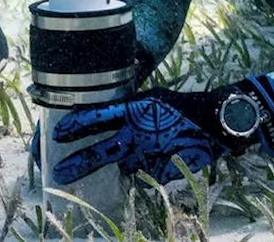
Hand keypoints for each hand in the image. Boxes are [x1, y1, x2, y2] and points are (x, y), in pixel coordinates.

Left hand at [50, 75, 273, 184]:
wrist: (216, 121)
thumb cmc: (182, 107)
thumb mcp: (152, 99)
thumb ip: (130, 108)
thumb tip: (109, 113)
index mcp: (133, 110)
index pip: (97, 117)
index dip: (76, 126)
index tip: (57, 134)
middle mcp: (138, 133)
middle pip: (101, 152)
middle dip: (79, 163)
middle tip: (59, 174)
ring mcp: (149, 154)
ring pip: (126, 164)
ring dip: (127, 161)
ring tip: (144, 150)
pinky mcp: (161, 170)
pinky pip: (148, 172)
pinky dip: (151, 166)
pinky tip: (165, 154)